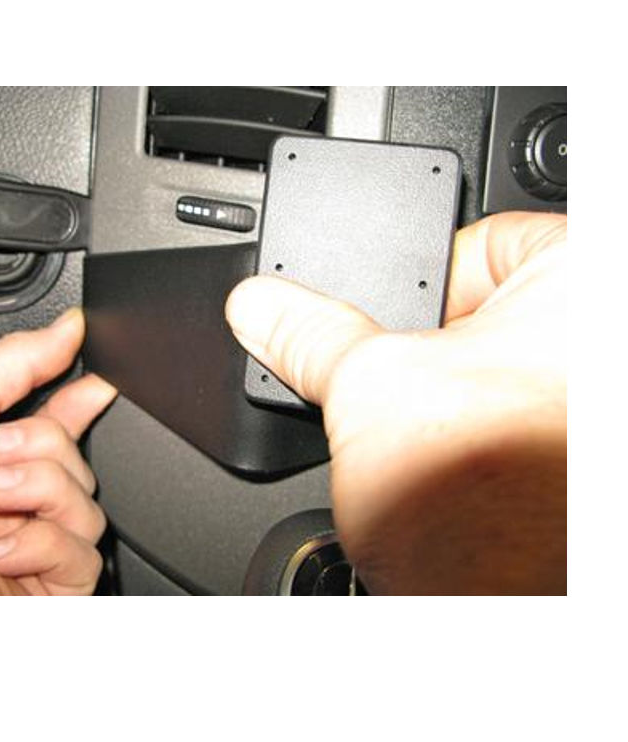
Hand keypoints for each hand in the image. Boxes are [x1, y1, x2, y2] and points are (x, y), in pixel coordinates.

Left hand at [0, 308, 116, 594]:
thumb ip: (19, 361)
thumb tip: (68, 328)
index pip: (58, 429)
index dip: (80, 404)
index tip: (96, 383)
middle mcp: (12, 508)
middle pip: (79, 462)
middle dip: (39, 450)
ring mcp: (30, 551)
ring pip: (88, 507)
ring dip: (37, 495)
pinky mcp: (46, 590)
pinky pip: (83, 554)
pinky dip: (41, 546)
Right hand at [226, 212, 565, 594]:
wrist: (505, 617)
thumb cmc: (494, 514)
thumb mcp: (369, 391)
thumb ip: (312, 335)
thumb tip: (260, 304)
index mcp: (581, 287)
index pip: (483, 236)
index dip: (414, 268)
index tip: (379, 305)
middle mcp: (596, 351)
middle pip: (482, 310)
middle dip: (419, 344)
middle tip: (385, 374)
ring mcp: (579, 414)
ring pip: (486, 375)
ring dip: (437, 396)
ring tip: (412, 431)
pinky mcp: (561, 467)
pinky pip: (498, 424)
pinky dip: (460, 435)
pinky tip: (435, 462)